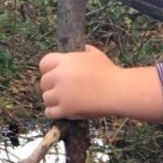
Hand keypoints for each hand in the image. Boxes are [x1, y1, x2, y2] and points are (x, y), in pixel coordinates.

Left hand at [38, 45, 162, 122]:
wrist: (118, 91)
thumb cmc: (110, 72)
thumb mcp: (96, 55)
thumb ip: (85, 51)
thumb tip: (83, 49)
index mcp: (66, 61)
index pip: (44, 63)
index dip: (47, 70)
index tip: (53, 75)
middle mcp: (60, 76)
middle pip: (44, 82)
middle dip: (50, 86)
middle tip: (60, 90)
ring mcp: (62, 94)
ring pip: (46, 98)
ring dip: (52, 100)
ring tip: (62, 101)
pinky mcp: (66, 109)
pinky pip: (50, 112)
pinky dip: (53, 112)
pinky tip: (60, 111)